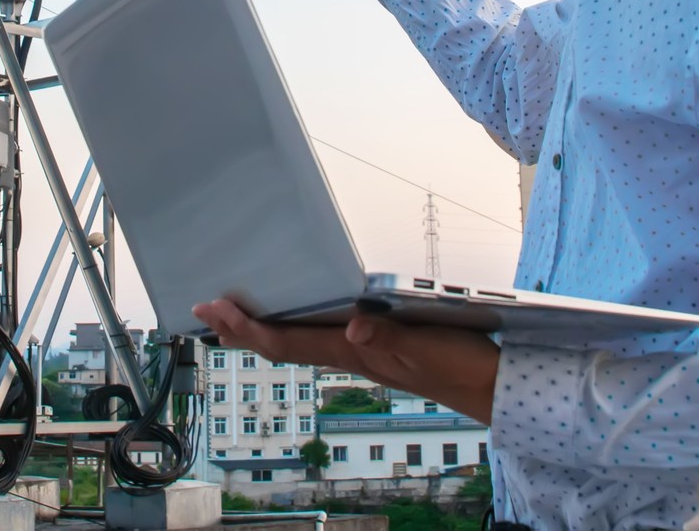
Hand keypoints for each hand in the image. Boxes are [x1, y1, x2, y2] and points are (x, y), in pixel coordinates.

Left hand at [193, 299, 498, 422]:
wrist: (493, 387)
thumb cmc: (461, 365)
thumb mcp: (425, 346)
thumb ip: (388, 335)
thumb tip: (353, 324)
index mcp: (355, 351)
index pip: (287, 339)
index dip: (246, 327)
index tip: (212, 311)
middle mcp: (351, 352)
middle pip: (283, 343)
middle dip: (241, 329)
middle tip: (205, 312)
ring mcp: (362, 354)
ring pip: (300, 343)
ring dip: (263, 331)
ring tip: (235, 317)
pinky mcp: (377, 351)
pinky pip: (323, 340)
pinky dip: (297, 329)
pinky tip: (295, 321)